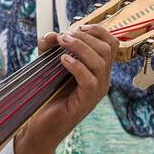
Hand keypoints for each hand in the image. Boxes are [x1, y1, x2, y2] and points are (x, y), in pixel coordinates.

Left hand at [12, 23, 118, 153]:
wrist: (42, 126)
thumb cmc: (48, 96)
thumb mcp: (49, 65)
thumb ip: (50, 48)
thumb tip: (52, 34)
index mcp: (98, 70)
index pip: (111, 44)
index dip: (98, 31)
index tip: (79, 26)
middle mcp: (102, 80)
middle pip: (106, 50)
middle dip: (86, 38)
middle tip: (64, 36)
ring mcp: (96, 92)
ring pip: (100, 62)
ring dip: (80, 47)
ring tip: (62, 42)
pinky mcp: (86, 102)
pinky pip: (89, 80)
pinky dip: (77, 67)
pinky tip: (63, 61)